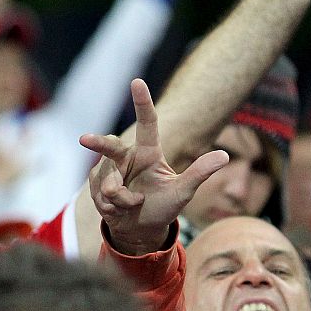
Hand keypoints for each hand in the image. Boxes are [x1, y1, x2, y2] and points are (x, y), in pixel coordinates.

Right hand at [80, 79, 227, 254]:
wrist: (140, 228)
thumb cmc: (164, 207)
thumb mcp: (183, 192)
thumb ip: (199, 173)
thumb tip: (225, 155)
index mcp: (149, 152)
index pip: (147, 123)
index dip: (142, 102)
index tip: (137, 82)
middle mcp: (127, 156)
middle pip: (111, 145)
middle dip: (97, 142)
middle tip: (84, 139)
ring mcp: (108, 169)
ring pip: (109, 181)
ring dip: (122, 199)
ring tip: (133, 204)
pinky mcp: (95, 183)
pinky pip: (100, 194)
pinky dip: (112, 206)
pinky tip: (117, 209)